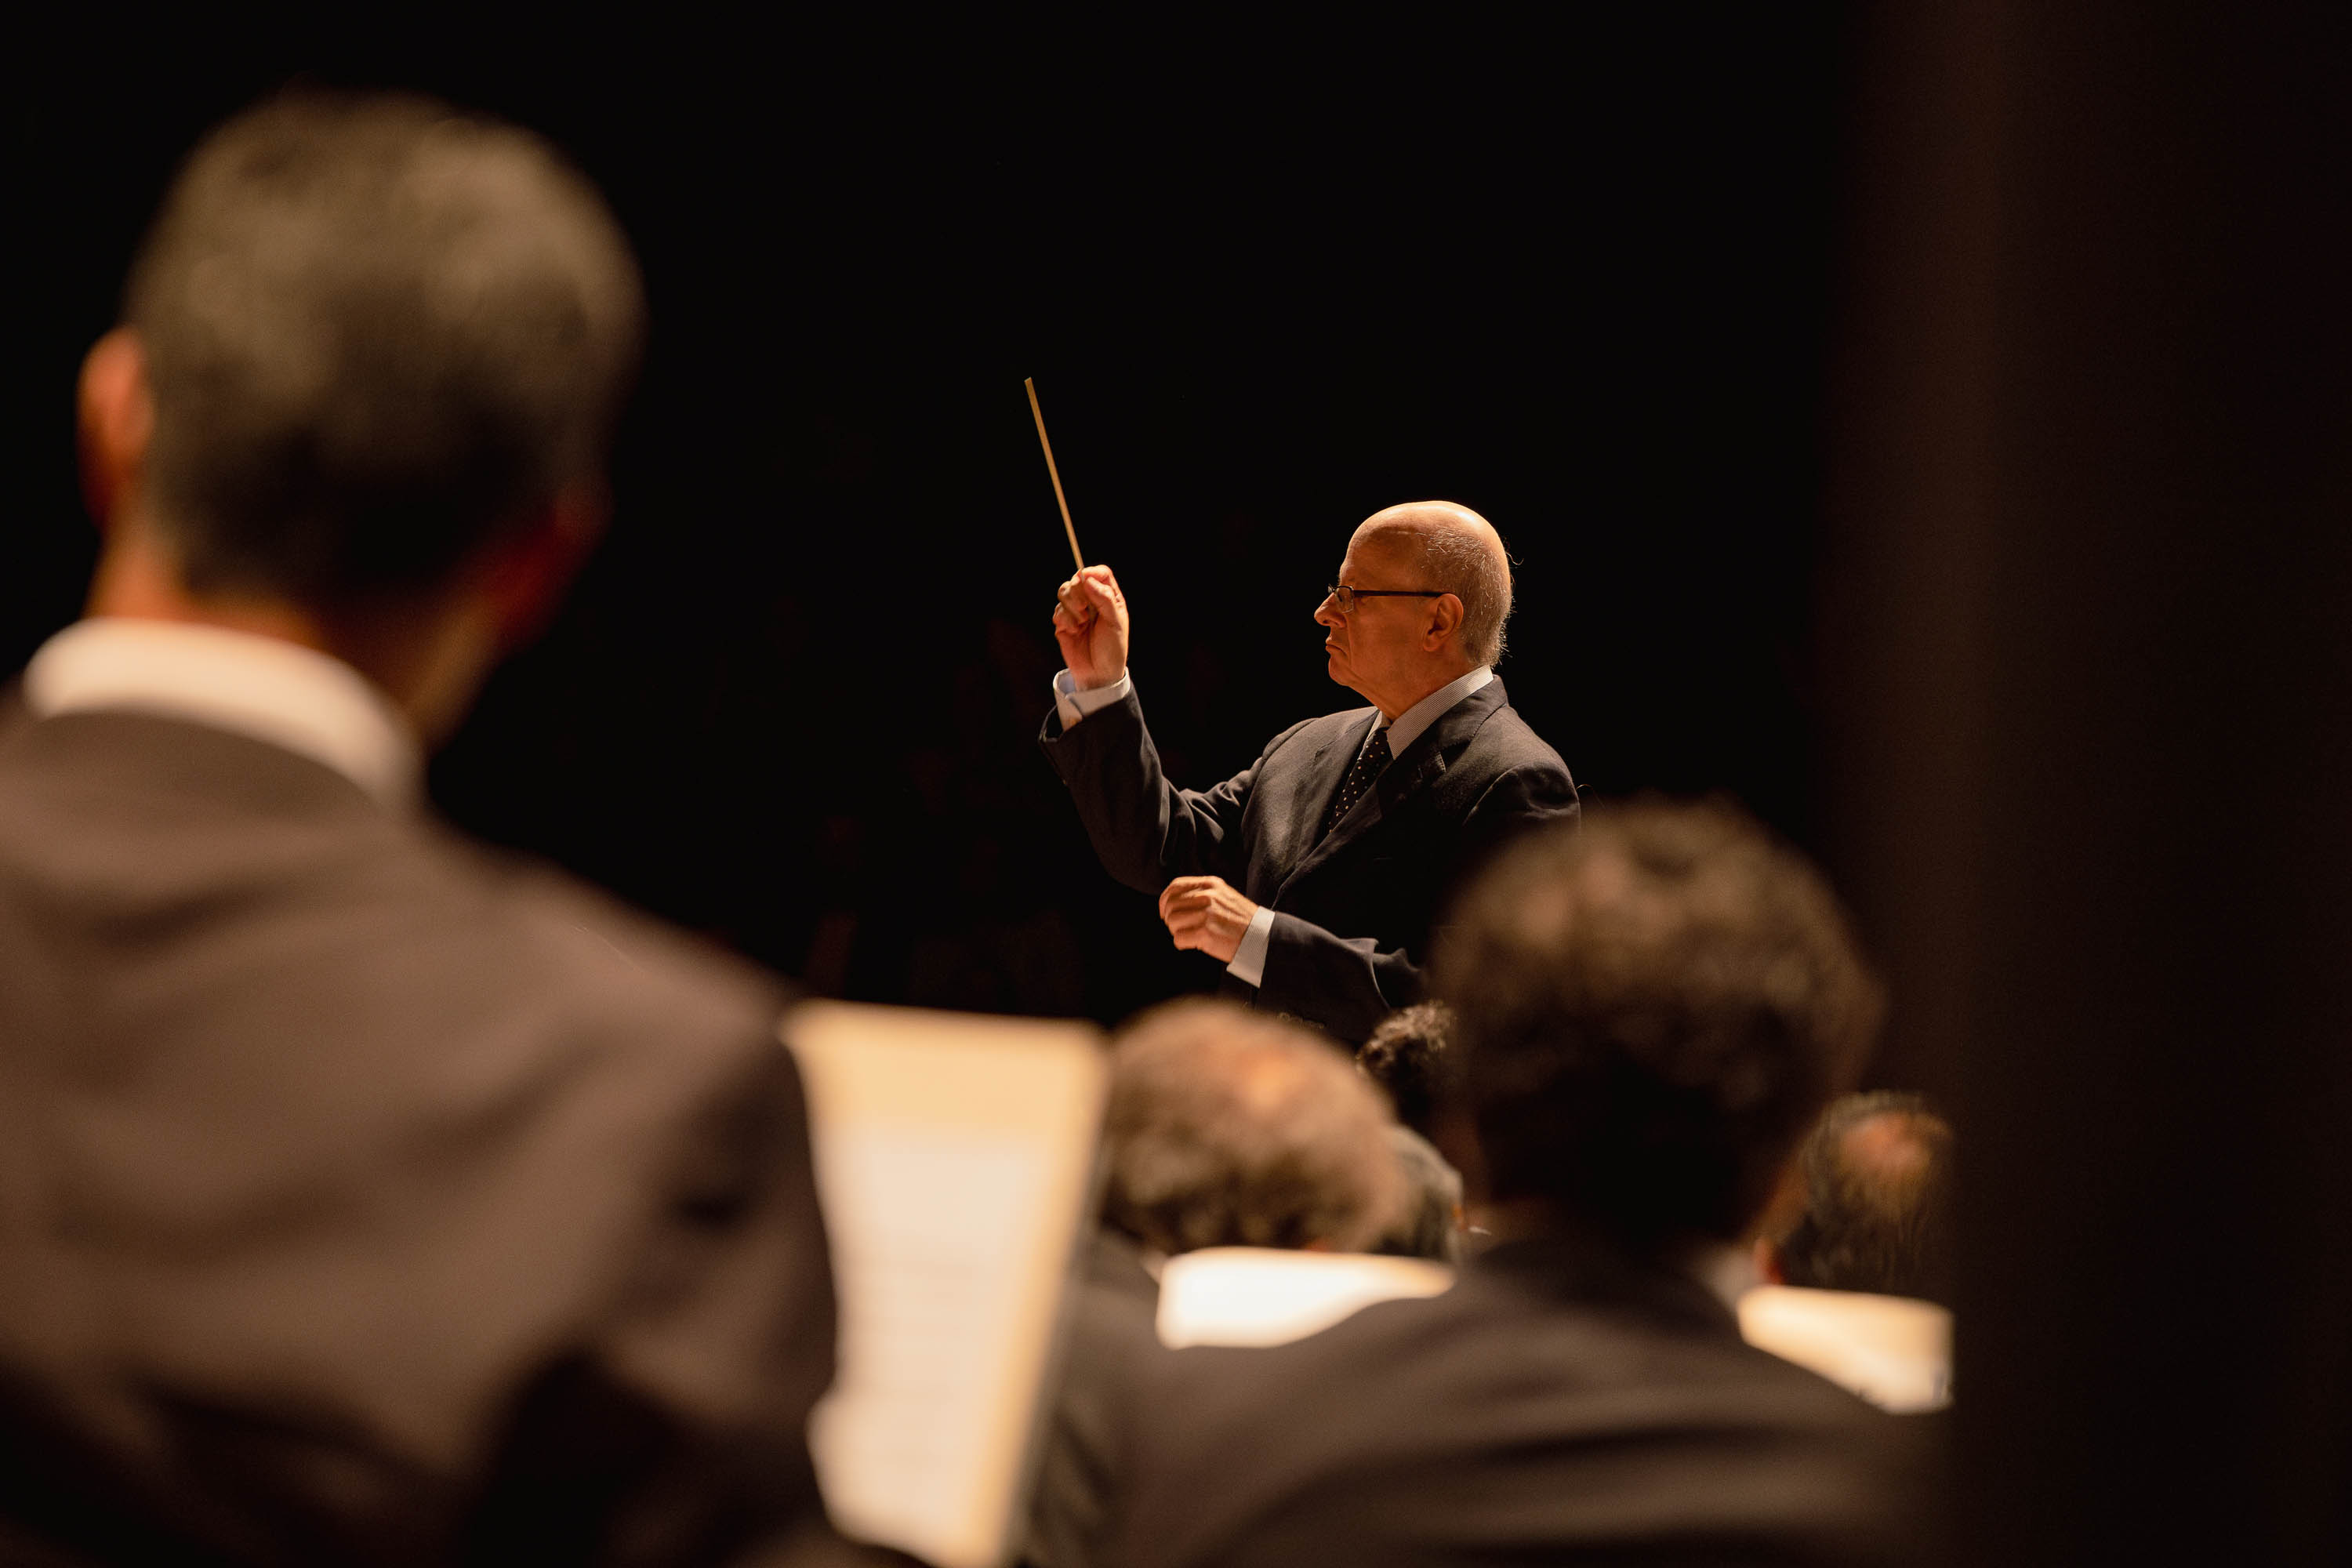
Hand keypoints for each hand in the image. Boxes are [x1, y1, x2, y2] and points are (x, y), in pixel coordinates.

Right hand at [1053, 564, 1130, 688]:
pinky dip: (1065, 619)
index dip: (1091, 572)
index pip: (1100, 573)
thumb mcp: (1115, 623)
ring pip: (1064, 592)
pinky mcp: (1064, 623)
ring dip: (1071, 606)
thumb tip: (1088, 579)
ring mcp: (1076, 611)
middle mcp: (1092, 601)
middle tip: (1084, 609)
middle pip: (1077, 580)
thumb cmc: (1112, 649)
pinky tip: (1074, 631)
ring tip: (1081, 623)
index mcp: (1109, 598)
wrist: (1099, 674)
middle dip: (1077, 592)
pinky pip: (1057, 611)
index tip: (1085, 579)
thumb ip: (1104, 599)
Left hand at [1158, 875, 1258, 963]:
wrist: (1261, 937)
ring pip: (1172, 923)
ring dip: (1177, 932)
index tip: (1165, 912)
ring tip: (1191, 936)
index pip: (1175, 886)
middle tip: (1181, 928)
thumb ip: (1202, 893)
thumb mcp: (1224, 896)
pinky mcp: (1205, 933)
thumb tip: (1174, 901)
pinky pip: (1178, 939)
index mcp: (1211, 884)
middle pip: (1171, 906)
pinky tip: (1195, 944)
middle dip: (1171, 919)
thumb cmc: (1242, 920)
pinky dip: (1183, 944)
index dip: (1165, 900)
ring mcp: (1206, 914)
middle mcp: (1207, 896)